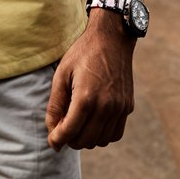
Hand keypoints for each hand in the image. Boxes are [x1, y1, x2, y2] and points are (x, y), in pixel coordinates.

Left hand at [45, 13, 134, 150]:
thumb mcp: (61, 76)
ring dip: (86, 138)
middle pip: (85, 141)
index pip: (69, 132)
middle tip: (63, 128)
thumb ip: (55, 106)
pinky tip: (93, 122)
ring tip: (78, 124)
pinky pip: (115, 134)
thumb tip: (52, 131)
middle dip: (70, 140)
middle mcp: (106, 106)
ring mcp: (119, 107)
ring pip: (100, 141)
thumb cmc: (82, 54)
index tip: (51, 140)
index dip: (56, 140)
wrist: (112, 38)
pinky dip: (102, 134)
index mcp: (86, 98)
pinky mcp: (128, 106)